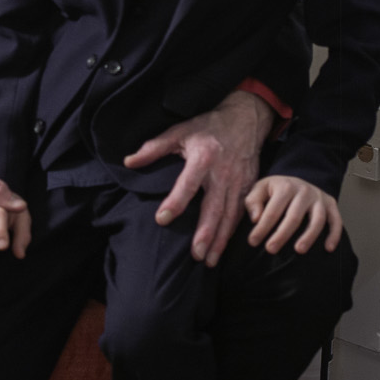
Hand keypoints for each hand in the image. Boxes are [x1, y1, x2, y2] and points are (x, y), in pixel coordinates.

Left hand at [123, 90, 273, 266]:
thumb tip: (128, 162)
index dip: (175, 202)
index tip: (162, 219)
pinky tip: (224, 248)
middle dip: (206, 233)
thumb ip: (154, 147)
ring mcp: (239, 182)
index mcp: (203, 157)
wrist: (246, 118)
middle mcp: (223, 172)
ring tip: (209, 261)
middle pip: (214, 207)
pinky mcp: (250, 187)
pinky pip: (242, 213)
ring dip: (221, 240)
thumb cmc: (208, 127)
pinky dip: (234, 232)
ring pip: (231, 216)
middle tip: (196, 255)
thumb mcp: (180, 131)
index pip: (187, 184)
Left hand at [245, 175, 341, 254]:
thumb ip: (253, 202)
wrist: (297, 181)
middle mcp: (304, 191)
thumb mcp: (260, 189)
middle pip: (294, 216)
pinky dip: (334, 234)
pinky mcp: (331, 204)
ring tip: (299, 251)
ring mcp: (319, 198)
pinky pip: (336, 220)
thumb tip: (255, 219)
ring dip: (309, 236)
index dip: (262, 227)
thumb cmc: (275, 190)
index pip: (273, 210)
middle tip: (271, 249)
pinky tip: (328, 248)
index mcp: (285, 186)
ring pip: (318, 219)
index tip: (253, 242)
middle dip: (282, 235)